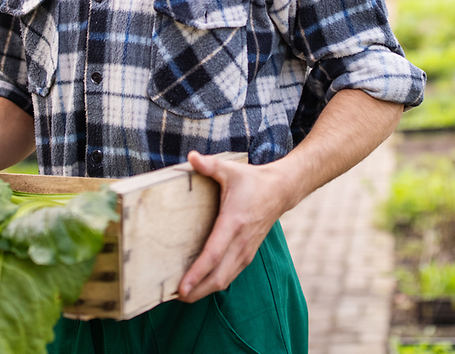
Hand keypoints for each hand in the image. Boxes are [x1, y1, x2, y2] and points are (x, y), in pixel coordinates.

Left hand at [176, 151, 301, 302]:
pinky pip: (229, 276)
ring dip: (204, 291)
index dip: (197, 273)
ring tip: (182, 296)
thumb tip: (191, 157)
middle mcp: (241, 242)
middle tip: (173, 296)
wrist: (281, 191)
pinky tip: (199, 287)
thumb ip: (209, 165)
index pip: (213, 254)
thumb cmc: (252, 181)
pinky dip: (214, 284)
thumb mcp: (230, 170)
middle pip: (218, 277)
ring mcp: (245, 251)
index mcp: (233, 222)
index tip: (181, 287)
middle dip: (196, 291)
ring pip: (224, 280)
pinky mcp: (247, 255)